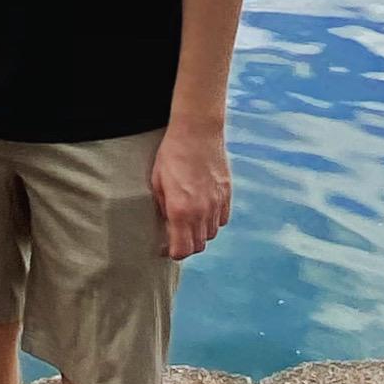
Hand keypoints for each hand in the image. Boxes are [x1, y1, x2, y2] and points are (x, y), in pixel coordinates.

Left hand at [150, 119, 230, 260]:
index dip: (173, 253)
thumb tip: (167, 224)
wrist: (197, 130)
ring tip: (189, 219)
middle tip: (176, 234)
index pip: (182, 250)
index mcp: (180, 210)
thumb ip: (163, 207)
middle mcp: (201, 212)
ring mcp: (216, 204)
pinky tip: (203, 209)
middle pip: (198, 246)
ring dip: (200, 232)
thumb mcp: (157, 181)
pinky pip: (222, 219)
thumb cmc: (172, 153)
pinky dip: (213, 220)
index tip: (167, 248)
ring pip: (210, 234)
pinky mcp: (227, 194)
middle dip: (186, 244)